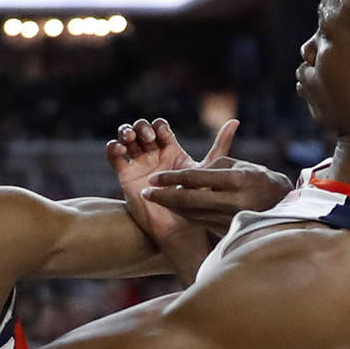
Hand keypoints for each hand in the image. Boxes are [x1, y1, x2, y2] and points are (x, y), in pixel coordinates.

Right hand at [107, 117, 237, 245]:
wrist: (177, 228)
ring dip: (127, 132)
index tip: (162, 135)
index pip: (160, 127)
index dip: (159, 126)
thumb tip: (236, 121)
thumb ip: (219, 145)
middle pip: (142, 129)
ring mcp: (138, 164)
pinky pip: (114, 156)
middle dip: (143, 128)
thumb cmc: (195, 201)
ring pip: (127, 138)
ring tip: (131, 139)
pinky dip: (113, 148)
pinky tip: (120, 149)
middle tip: (148, 138)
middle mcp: (154, 155)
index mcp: (171, 150)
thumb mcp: (208, 168)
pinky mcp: (125, 175)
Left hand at [144, 156, 292, 236]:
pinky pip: (199, 221)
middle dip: (164, 197)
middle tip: (145, 192)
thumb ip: (214, 166)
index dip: (172, 178)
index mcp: (238, 180)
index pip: (197, 179)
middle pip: (189, 200)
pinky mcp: (228, 231)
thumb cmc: (261, 181)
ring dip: (170, 207)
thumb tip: (187, 173)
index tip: (155, 177)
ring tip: (153, 198)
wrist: (285, 209)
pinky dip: (183, 214)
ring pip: (192, 213)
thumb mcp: (242, 166)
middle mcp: (234, 202)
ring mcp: (231, 219)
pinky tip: (172, 208)